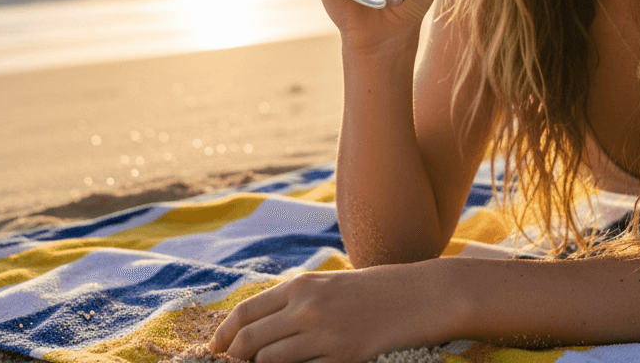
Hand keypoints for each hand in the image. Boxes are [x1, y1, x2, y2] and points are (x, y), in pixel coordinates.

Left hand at [209, 263, 448, 362]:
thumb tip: (264, 327)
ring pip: (269, 361)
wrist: (423, 295)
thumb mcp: (332, 285)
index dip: (224, 336)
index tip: (216, 351)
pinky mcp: (343, 357)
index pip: (246, 313)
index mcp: (302, 285)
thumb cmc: (379, 291)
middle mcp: (307, 307)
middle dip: (233, 360)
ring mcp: (324, 333)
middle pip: (250, 341)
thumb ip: (299, 301)